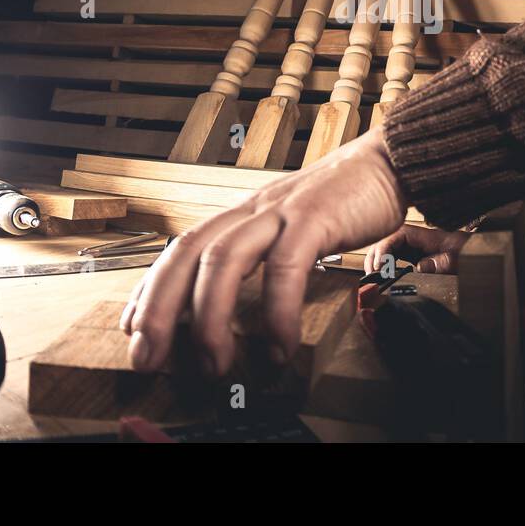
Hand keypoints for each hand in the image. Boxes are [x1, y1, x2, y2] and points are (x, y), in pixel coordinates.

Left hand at [120, 124, 407, 375]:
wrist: (390, 160)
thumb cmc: (343, 201)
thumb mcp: (291, 227)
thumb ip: (264, 255)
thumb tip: (241, 302)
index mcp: (244, 213)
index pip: (182, 247)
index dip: (152, 288)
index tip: (134, 327)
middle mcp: (253, 209)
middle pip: (189, 252)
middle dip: (160, 308)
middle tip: (146, 357)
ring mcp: (282, 210)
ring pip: (224, 258)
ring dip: (211, 317)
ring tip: (215, 365)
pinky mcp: (316, 216)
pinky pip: (286, 266)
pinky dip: (277, 311)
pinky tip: (279, 345)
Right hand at [363, 223, 472, 275]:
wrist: (477, 253)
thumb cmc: (468, 253)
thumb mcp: (458, 258)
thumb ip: (442, 262)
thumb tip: (420, 266)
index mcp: (423, 235)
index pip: (395, 236)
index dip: (383, 249)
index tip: (380, 266)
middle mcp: (415, 239)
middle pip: (386, 241)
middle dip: (375, 255)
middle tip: (371, 274)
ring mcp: (413, 247)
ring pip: (387, 249)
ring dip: (377, 260)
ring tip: (373, 276)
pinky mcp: (413, 256)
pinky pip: (394, 257)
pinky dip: (385, 265)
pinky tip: (383, 276)